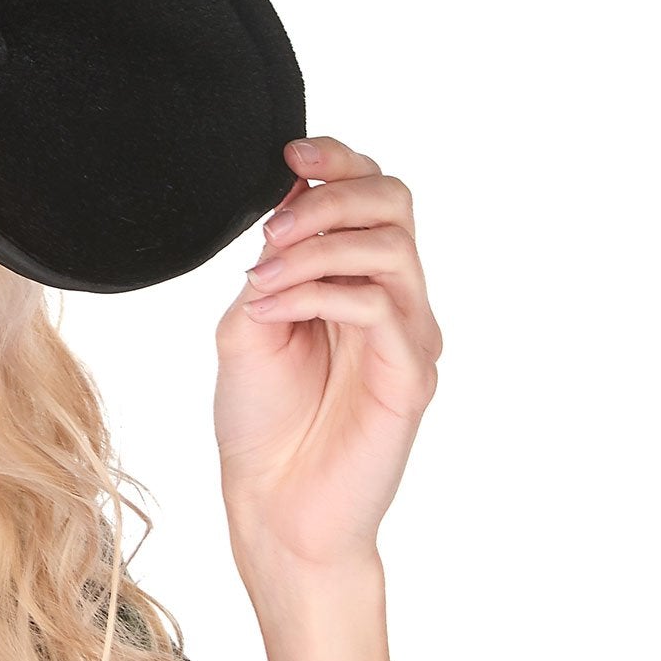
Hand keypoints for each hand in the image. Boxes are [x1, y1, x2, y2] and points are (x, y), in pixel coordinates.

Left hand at [213, 136, 443, 579]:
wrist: (271, 506)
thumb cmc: (261, 419)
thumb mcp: (250, 319)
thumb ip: (273, 262)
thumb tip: (286, 199)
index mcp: (357, 279)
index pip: (372, 190)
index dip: (338, 157)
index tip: (288, 153)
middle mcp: (395, 300)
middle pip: (394, 200)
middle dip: (327, 197)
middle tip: (270, 231)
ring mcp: (409, 337)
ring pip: (390, 246)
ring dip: (315, 247)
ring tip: (262, 280)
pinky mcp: (410, 376)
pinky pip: (380, 305)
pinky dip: (317, 293)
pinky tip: (270, 312)